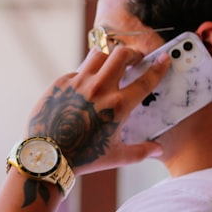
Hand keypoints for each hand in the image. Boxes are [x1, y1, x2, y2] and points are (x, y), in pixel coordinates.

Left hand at [26, 45, 170, 173]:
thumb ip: (141, 151)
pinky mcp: (61, 83)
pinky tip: (88, 84)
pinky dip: (87, 73)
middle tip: (134, 60)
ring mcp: (78, 83)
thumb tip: (159, 150)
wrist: (47, 155)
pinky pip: (78, 70)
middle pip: (121, 54)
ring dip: (109, 56)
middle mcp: (100, 89)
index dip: (158, 67)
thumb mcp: (116, 156)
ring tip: (112, 65)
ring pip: (99, 54)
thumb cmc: (83, 158)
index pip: (145, 80)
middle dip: (132, 54)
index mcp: (118, 106)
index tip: (163, 59)